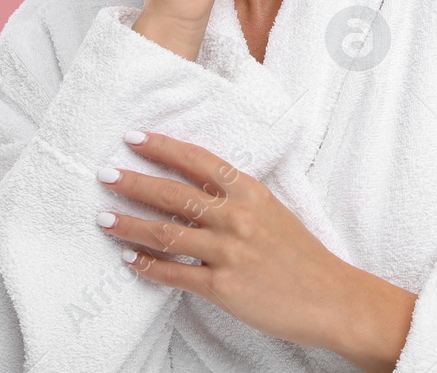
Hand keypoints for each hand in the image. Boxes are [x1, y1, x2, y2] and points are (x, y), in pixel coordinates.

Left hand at [97, 131, 416, 371]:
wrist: (332, 298)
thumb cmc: (304, 256)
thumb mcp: (276, 212)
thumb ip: (239, 199)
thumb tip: (197, 189)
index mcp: (252, 192)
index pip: (199, 160)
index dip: (164, 147)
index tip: (135, 137)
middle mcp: (238, 217)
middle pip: (174, 193)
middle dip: (134, 182)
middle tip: (105, 174)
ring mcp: (230, 252)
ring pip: (166, 232)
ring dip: (130, 224)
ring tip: (104, 218)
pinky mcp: (224, 287)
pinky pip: (175, 274)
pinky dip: (148, 266)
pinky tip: (129, 260)